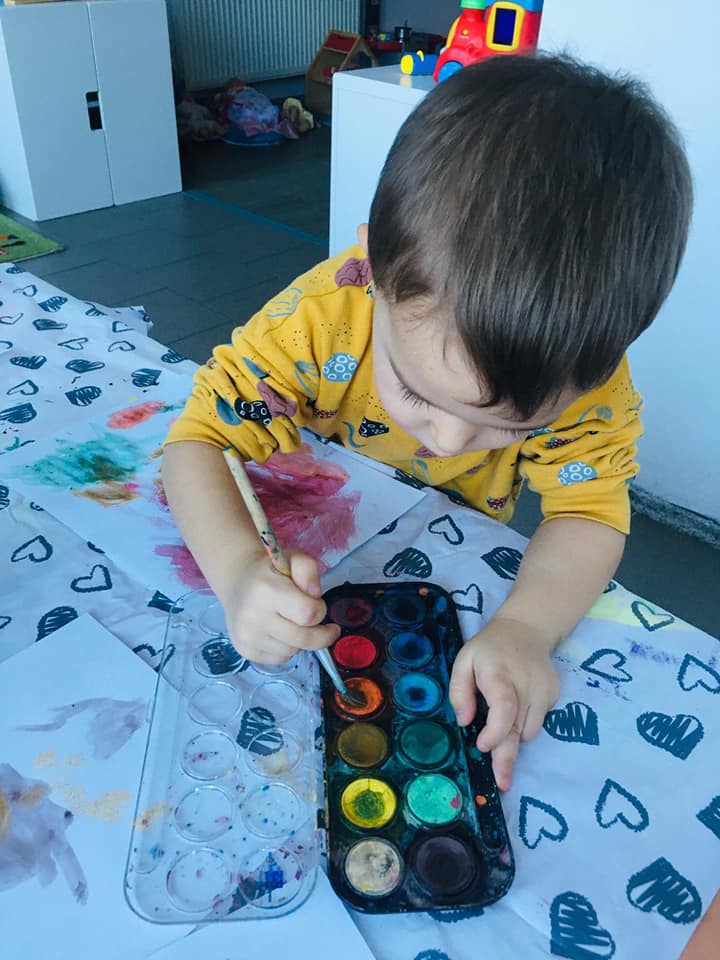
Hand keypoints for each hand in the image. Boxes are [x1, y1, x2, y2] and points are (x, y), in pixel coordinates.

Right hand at [219, 548, 339, 663]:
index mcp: (266, 590)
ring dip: (301, 640)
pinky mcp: (246, 651)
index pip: (308, 613)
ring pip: (293, 651)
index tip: (318, 604)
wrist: (238, 584)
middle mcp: (253, 616)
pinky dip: (288, 649)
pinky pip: (281, 659)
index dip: (320, 610)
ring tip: (293, 622)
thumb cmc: (271, 572)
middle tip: (327, 628)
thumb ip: (309, 570)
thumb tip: (316, 594)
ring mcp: (247, 637)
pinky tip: (281, 633)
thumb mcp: (293, 559)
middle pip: (304, 639)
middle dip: (321, 634)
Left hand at [449, 617, 559, 790]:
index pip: (504, 708)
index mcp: (500, 674)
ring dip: (513, 737)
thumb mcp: (464, 661)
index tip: (483, 746)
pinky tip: (518, 705)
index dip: (496, 732)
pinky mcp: (554, 696)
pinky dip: (525, 723)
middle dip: (508, 759)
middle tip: (502, 783)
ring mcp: (545, 691)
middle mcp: (526, 685)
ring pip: (529, 731)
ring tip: (500, 726)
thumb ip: (459, 691)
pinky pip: (538, 722)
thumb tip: (464, 722)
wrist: (527, 629)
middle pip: (518, 729)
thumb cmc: (489, 648)